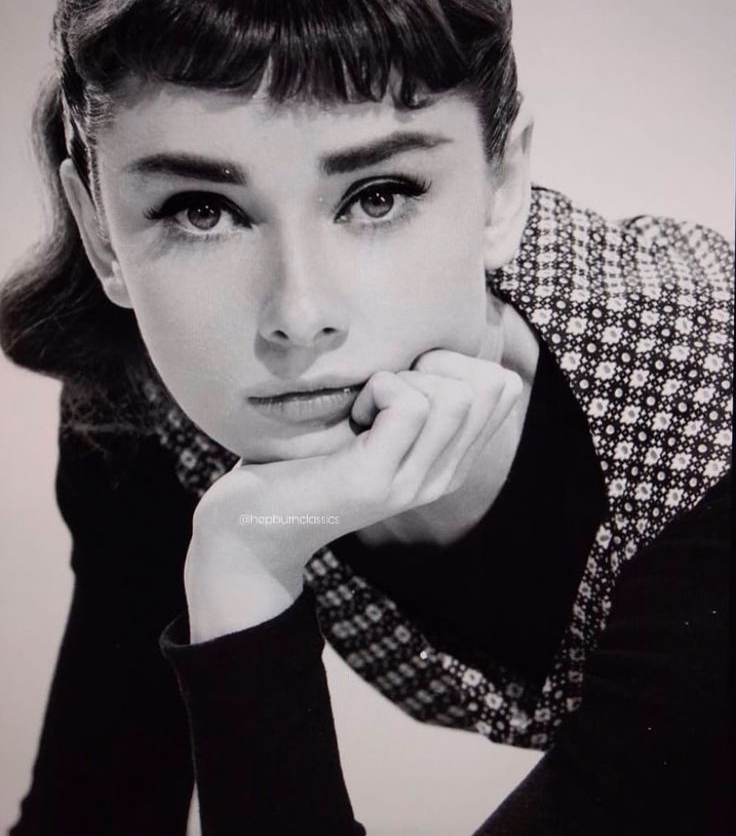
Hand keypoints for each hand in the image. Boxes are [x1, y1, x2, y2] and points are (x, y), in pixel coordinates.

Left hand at [184, 349, 522, 640]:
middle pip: (491, 387)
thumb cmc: (305, 457)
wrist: (253, 528)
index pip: (506, 389)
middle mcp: (443, 477)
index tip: (409, 376)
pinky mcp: (375, 480)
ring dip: (405, 379)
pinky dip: (378, 388)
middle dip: (436, 364)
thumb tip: (436, 339)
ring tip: (366, 404)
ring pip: (456, 396)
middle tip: (385, 387)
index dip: (461, 361)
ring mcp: (412, 483)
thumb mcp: (373, 424)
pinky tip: (353, 412)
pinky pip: (410, 405)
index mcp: (449, 461)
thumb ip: (415, 397)